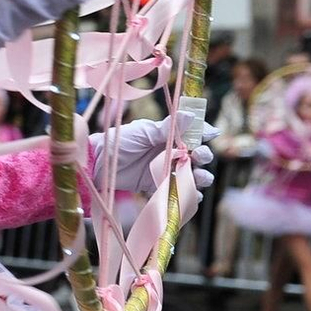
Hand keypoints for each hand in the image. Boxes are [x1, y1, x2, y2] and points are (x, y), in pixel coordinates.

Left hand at [88, 118, 216, 191]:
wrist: (98, 163)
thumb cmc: (119, 141)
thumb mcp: (143, 132)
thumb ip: (167, 128)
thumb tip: (190, 115)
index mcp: (169, 135)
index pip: (193, 133)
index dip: (205, 133)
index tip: (211, 134)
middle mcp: (171, 152)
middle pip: (198, 156)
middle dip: (203, 156)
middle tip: (198, 156)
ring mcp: (166, 170)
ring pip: (192, 175)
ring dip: (200, 177)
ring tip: (198, 177)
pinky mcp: (158, 186)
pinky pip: (178, 192)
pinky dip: (187, 195)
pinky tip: (191, 195)